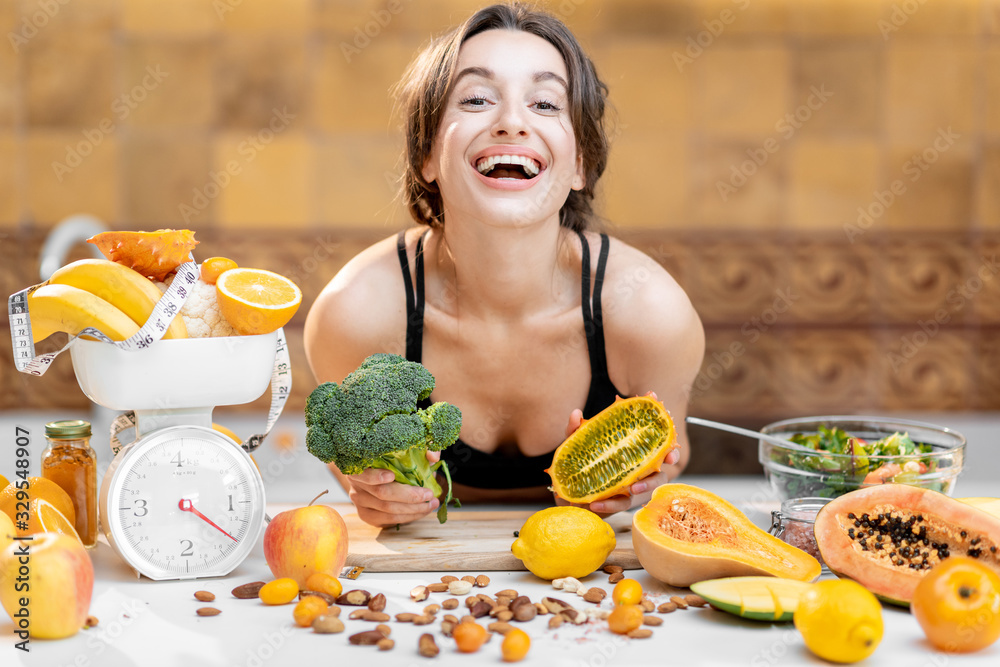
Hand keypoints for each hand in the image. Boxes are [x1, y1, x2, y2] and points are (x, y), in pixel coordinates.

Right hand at [345, 450, 441, 526]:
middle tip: (429, 495)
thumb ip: (421, 449)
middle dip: (409, 496)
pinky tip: (420, 512)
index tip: (392, 475)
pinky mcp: (366, 515)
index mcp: (361, 465)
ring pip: (387, 510)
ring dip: (412, 510)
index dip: (376, 476)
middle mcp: (356, 484)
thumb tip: (433, 457)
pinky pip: (388, 520)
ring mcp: (360, 501)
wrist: (377, 473)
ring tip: (431, 504)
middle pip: (382, 493)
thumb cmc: (393, 459)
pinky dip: (407, 517)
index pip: (363, 473)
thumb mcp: (406, 449)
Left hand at [554, 399, 679, 517]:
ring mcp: (628, 489)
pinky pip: (618, 506)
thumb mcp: (577, 444)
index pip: (658, 450)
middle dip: (657, 477)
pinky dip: (608, 505)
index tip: (671, 454)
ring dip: (639, 490)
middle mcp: (637, 472)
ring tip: (629, 490)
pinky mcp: (617, 504)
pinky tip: (596, 504)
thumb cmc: (581, 461)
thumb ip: (576, 429)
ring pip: (643, 493)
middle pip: (659, 475)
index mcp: (634, 454)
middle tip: (649, 476)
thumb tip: (576, 413)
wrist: (567, 488)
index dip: (670, 451)